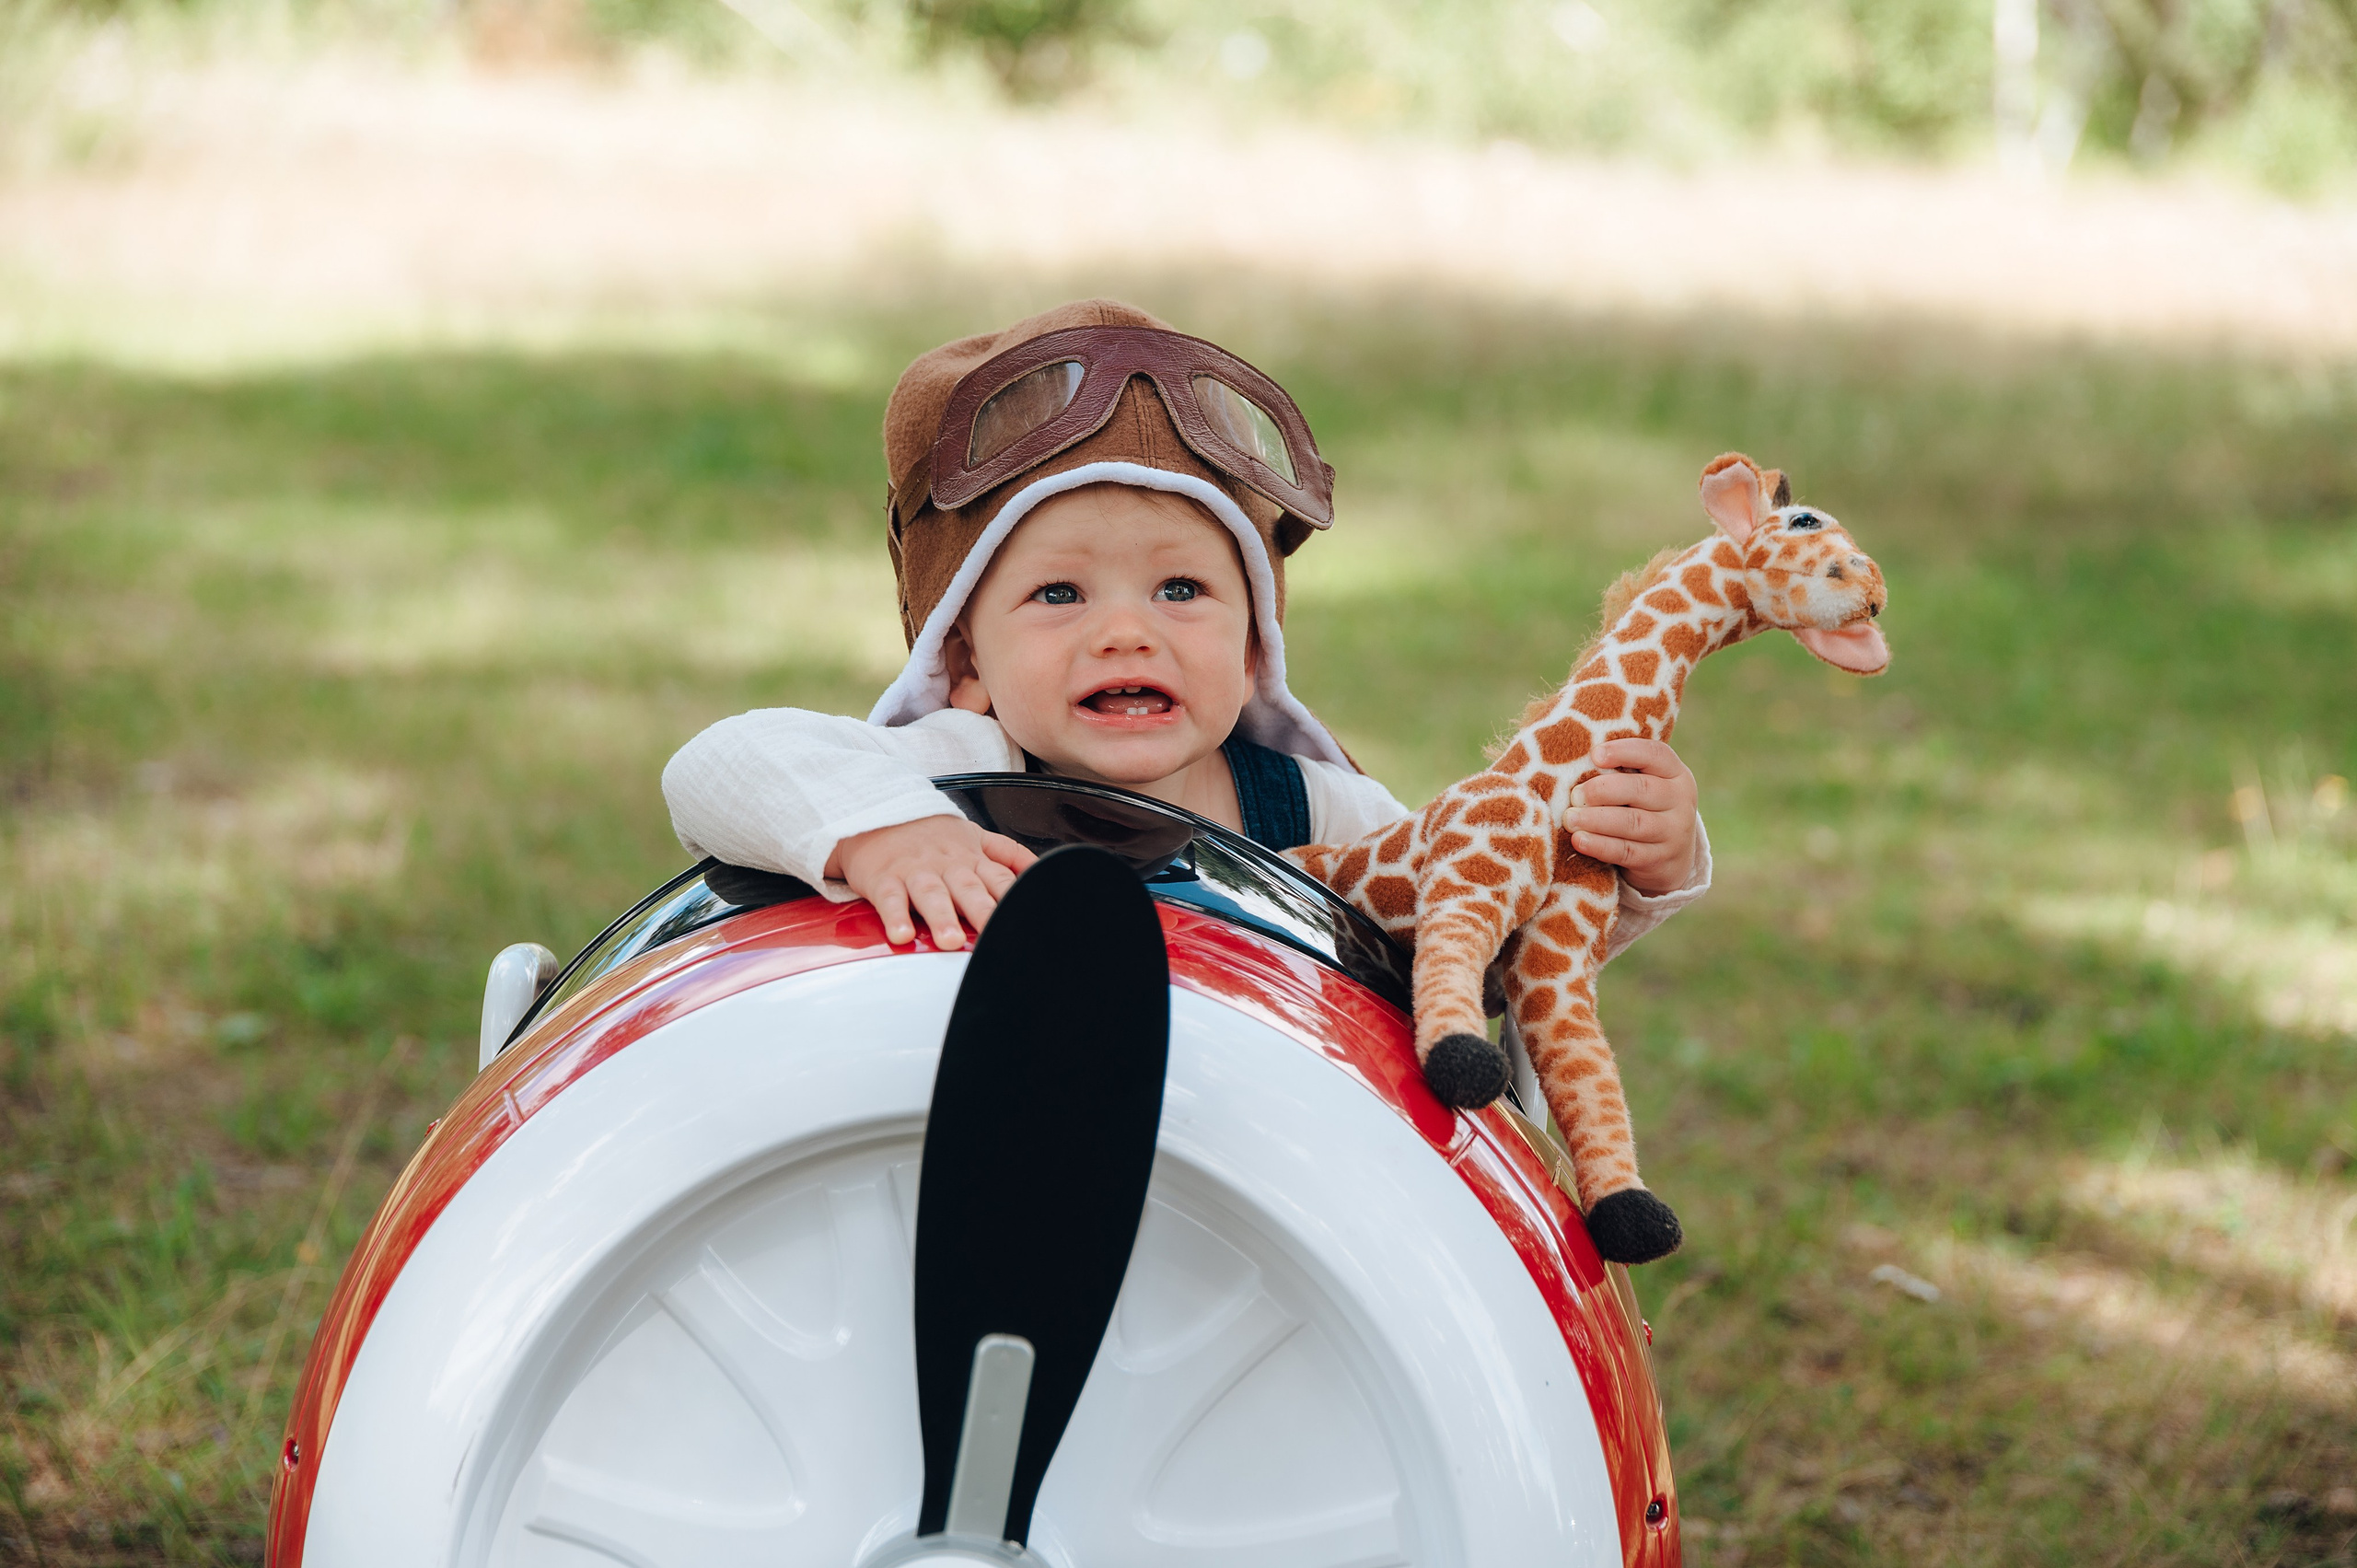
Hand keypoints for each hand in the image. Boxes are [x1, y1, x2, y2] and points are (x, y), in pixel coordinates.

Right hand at [828, 817, 1037, 949]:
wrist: (879, 813)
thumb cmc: (930, 834)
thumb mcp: (974, 836)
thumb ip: (1007, 853)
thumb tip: (1041, 868)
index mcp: (972, 859)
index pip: (1000, 879)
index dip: (1014, 899)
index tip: (1027, 921)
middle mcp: (947, 865)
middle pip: (969, 889)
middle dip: (982, 912)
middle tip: (993, 936)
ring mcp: (916, 872)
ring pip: (932, 894)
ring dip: (942, 918)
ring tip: (950, 941)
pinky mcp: (884, 879)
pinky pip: (890, 899)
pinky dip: (895, 917)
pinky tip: (902, 935)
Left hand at [1562, 738, 1699, 895]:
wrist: (1672, 859)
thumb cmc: (1644, 810)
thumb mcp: (1645, 787)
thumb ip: (1622, 772)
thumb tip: (1576, 760)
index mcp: (1676, 774)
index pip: (1655, 754)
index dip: (1624, 751)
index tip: (1595, 754)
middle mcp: (1680, 801)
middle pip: (1640, 789)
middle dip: (1602, 790)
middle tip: (1575, 795)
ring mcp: (1673, 833)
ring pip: (1633, 822)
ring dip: (1596, 819)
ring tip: (1570, 818)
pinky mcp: (1660, 860)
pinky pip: (1627, 851)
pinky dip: (1600, 845)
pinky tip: (1579, 840)